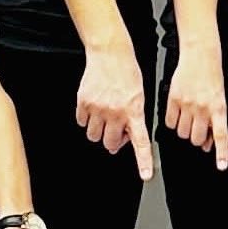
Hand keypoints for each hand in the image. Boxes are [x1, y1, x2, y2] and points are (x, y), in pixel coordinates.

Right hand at [76, 42, 155, 181]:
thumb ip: (133, 118)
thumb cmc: (127, 73)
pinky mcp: (83, 103)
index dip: (143, 160)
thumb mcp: (139, 96)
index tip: (145, 175)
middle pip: (109, 143)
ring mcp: (98, 108)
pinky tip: (94, 106)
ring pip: (94, 136)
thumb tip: (122, 139)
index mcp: (133, 111)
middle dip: (112, 140)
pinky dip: (86, 118)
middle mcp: (116, 112)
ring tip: (105, 116)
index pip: (140, 141)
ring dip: (99, 130)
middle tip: (116, 127)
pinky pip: (81, 122)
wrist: (110, 53)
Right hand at [164, 42, 227, 169]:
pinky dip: (172, 122)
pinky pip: (170, 122)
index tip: (221, 166)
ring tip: (188, 120)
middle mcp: (203, 107)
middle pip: (196, 138)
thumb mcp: (219, 99)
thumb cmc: (211, 76)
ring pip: (182, 133)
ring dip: (184, 131)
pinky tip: (177, 114)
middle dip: (197, 138)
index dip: (222, 152)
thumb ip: (214, 120)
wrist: (200, 54)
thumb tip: (208, 142)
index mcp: (219, 107)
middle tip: (198, 129)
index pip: (222, 135)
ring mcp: (187, 104)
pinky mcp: (173, 99)